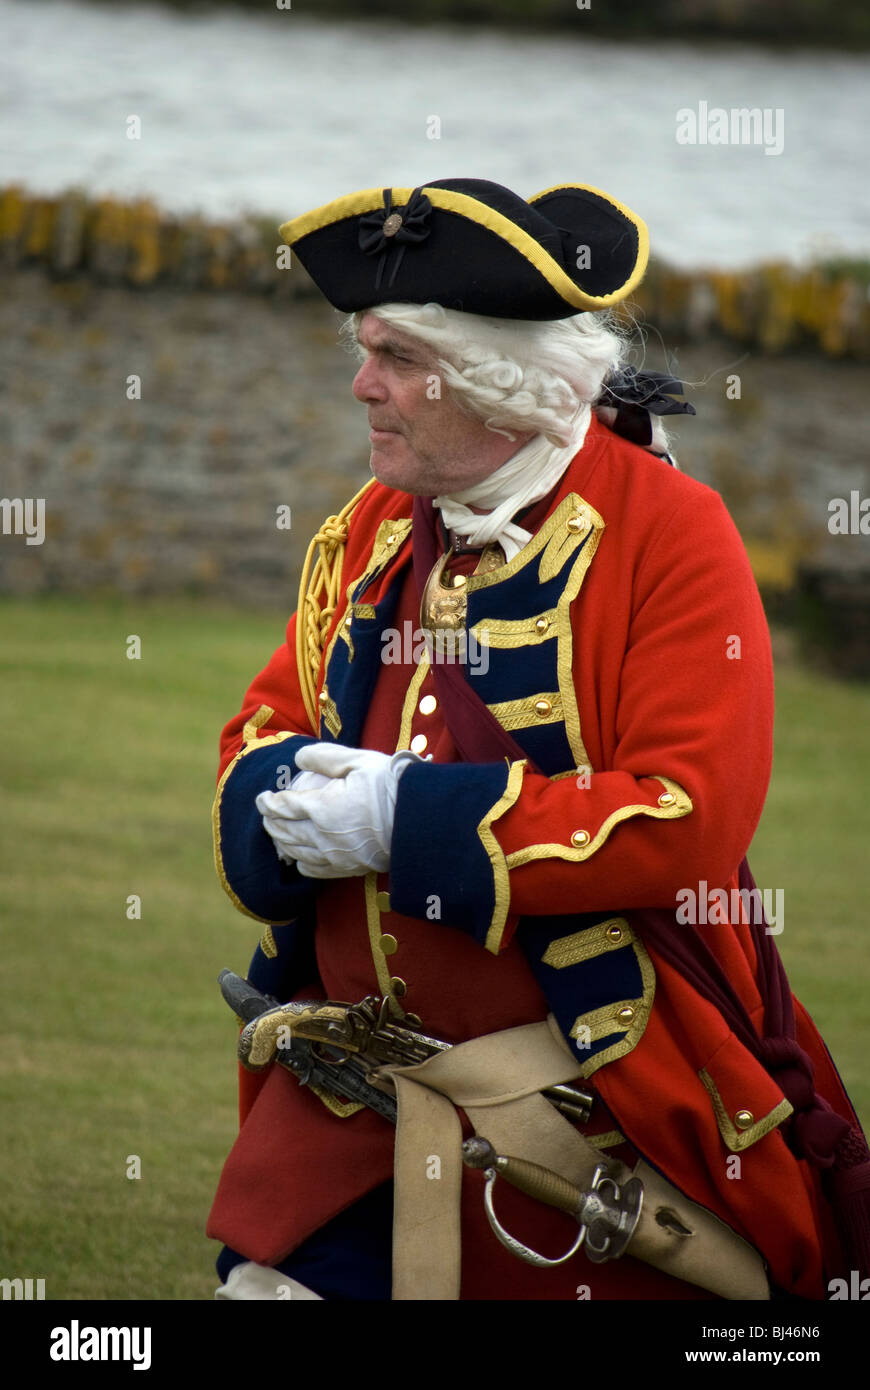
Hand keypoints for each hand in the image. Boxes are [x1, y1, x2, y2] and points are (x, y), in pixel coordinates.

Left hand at [255, 743, 421, 877]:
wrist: (419, 820)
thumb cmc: (391, 785)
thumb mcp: (358, 761)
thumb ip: (325, 757)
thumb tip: (298, 757)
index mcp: (322, 807)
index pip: (284, 806)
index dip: (269, 802)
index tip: (262, 797)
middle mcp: (322, 835)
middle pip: (284, 831)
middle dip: (271, 822)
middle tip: (267, 814)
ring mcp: (334, 855)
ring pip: (295, 852)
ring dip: (281, 842)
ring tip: (277, 834)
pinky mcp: (347, 868)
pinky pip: (313, 870)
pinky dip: (300, 862)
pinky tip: (299, 858)